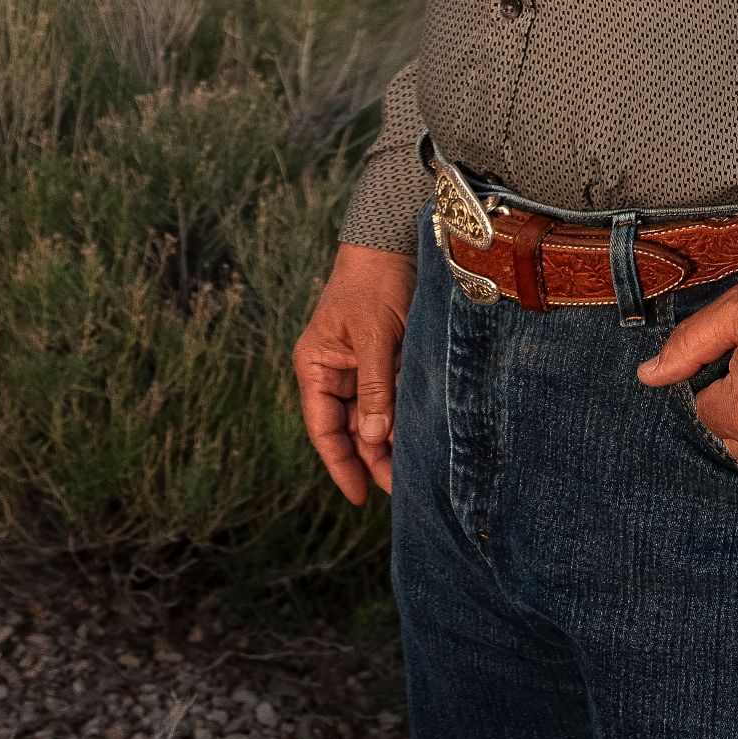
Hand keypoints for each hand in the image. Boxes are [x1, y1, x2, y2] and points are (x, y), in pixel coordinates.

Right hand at [291, 244, 414, 502]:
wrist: (394, 242)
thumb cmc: (374, 283)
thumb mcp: (375, 335)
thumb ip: (374, 387)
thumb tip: (375, 440)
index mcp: (316, 366)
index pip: (323, 428)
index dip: (340, 464)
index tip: (359, 496)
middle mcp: (334, 373)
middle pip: (350, 430)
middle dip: (372, 459)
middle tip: (400, 489)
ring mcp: (361, 369)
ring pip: (373, 419)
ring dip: (390, 442)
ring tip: (414, 472)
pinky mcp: (386, 362)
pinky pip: (392, 400)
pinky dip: (404, 419)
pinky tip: (420, 440)